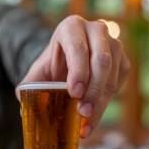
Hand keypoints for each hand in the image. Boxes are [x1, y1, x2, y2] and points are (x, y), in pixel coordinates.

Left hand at [21, 15, 129, 137]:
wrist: (68, 63)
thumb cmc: (52, 67)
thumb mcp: (37, 74)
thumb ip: (29, 88)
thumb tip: (26, 111)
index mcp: (72, 27)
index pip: (79, 47)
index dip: (78, 71)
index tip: (74, 94)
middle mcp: (96, 30)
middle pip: (101, 61)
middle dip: (93, 90)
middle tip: (82, 112)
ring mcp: (114, 44)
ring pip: (112, 74)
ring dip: (100, 101)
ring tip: (86, 121)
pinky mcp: (123, 62)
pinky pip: (118, 84)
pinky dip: (105, 104)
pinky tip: (92, 119)